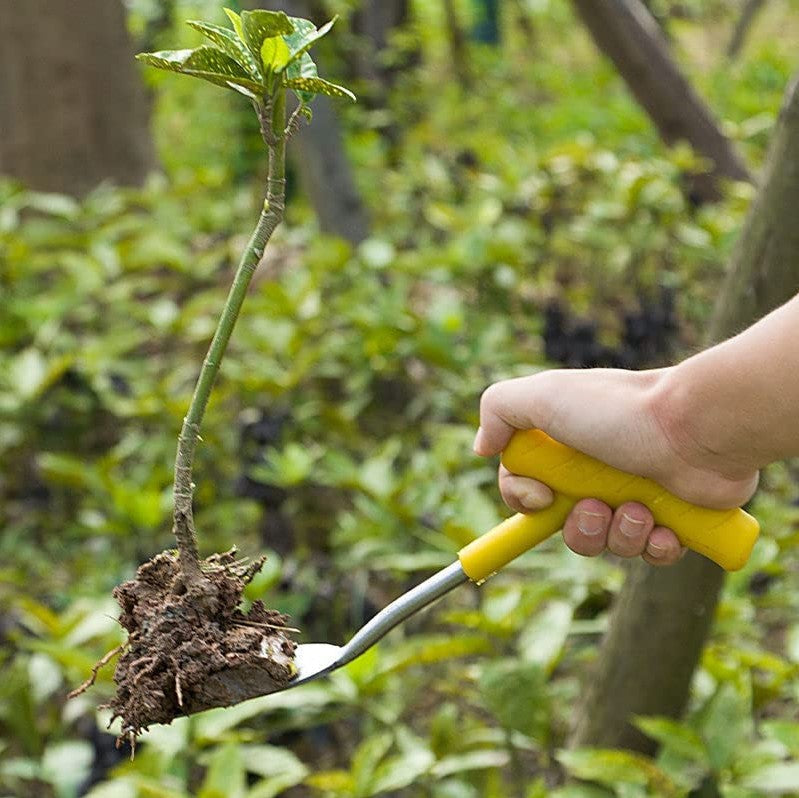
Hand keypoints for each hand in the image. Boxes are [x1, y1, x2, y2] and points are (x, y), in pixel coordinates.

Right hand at [475, 368, 758, 565]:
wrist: (698, 425)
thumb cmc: (619, 411)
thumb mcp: (543, 394)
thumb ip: (498, 409)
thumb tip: (482, 448)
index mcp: (565, 448)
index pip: (526, 489)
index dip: (524, 501)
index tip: (541, 496)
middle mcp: (597, 472)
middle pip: (565, 526)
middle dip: (577, 529)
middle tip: (596, 508)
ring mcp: (636, 496)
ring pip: (609, 545)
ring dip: (619, 536)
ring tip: (640, 511)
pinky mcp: (675, 520)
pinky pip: (652, 555)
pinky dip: (656, 547)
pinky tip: (667, 528)